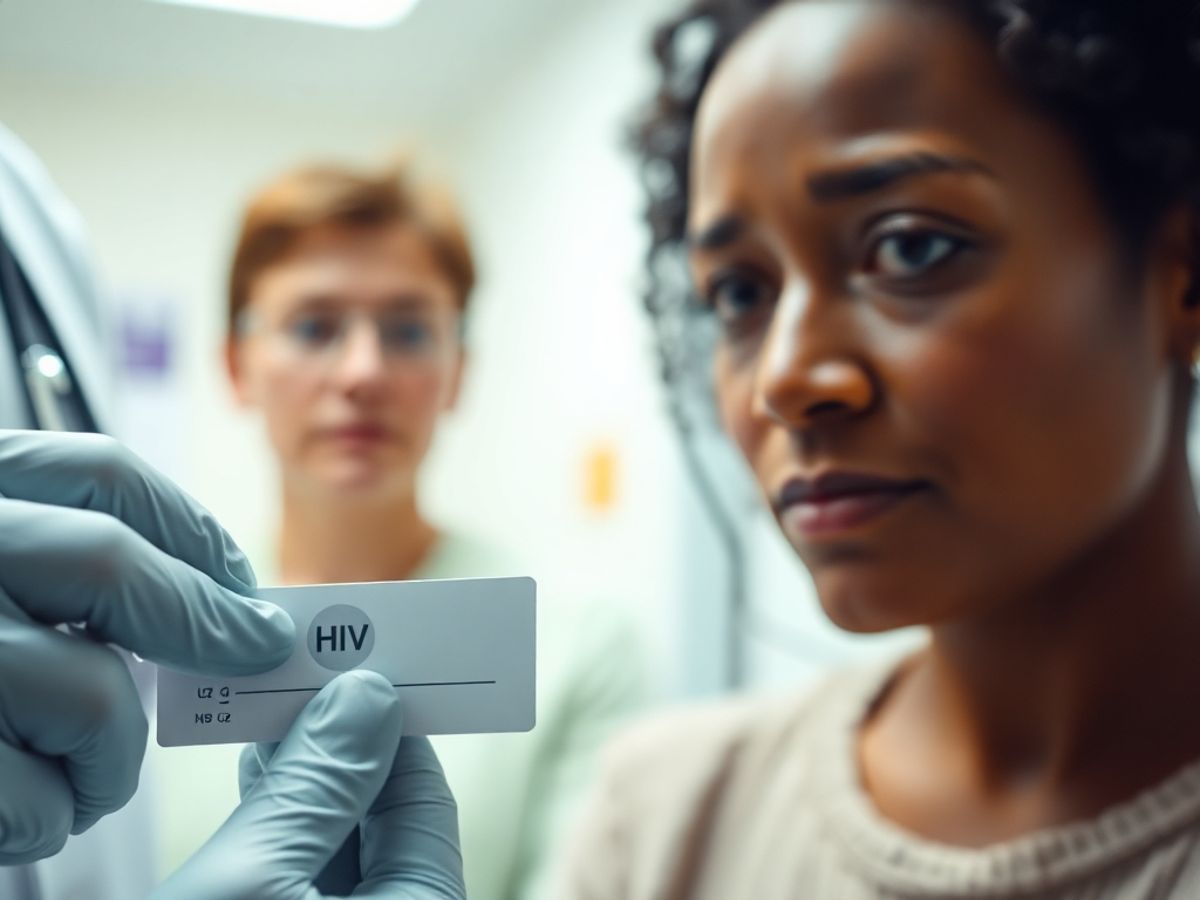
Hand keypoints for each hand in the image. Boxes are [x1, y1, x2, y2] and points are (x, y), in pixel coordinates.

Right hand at [0, 429, 294, 863]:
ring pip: (85, 693)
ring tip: (96, 777)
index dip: (193, 529)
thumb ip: (56, 563)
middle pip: (106, 566)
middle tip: (251, 652)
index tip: (243, 580)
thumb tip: (220, 600)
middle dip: (202, 618)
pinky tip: (28, 815)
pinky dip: (49, 817)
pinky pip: (26, 797)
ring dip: (115, 754)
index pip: (102, 474)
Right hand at [156, 670, 464, 899]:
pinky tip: (257, 776)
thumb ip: (315, 784)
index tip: (354, 661)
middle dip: (340, 745)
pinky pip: (309, 877)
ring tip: (270, 709)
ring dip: (306, 779)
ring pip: (341, 845)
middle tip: (303, 673)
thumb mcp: (252, 882)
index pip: (424, 798)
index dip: (387, 723)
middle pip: (382, 818)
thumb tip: (365, 693)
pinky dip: (286, 829)